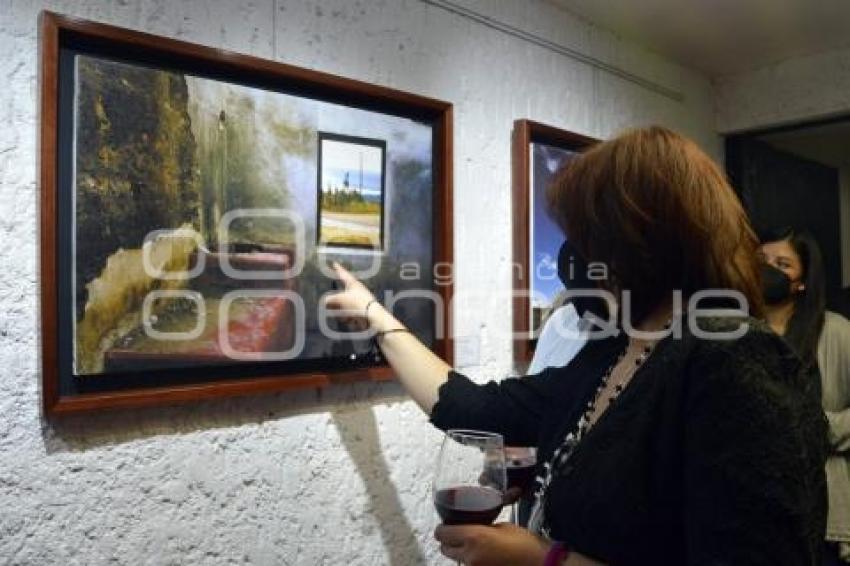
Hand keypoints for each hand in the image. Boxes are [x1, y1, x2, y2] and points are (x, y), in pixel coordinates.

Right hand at [323, 262, 378, 325]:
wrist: (371, 316)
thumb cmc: (356, 302)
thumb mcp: (340, 299)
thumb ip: (330, 299)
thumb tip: (325, 301)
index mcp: (353, 283)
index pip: (343, 274)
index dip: (338, 269)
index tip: (334, 263)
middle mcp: (356, 290)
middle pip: (342, 292)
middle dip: (335, 299)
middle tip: (329, 303)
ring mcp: (359, 301)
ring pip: (344, 304)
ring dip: (340, 309)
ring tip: (339, 314)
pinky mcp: (360, 311)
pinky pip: (349, 312)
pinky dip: (346, 316)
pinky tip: (347, 320)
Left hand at [434, 523, 549, 565]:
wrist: (541, 565)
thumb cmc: (525, 543)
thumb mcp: (502, 527)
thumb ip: (482, 527)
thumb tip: (471, 528)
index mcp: (474, 537)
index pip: (442, 533)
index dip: (443, 528)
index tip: (448, 525)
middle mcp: (469, 556)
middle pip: (444, 548)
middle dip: (450, 541)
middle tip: (460, 534)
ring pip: (457, 559)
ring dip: (461, 552)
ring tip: (476, 546)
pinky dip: (472, 561)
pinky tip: (484, 556)